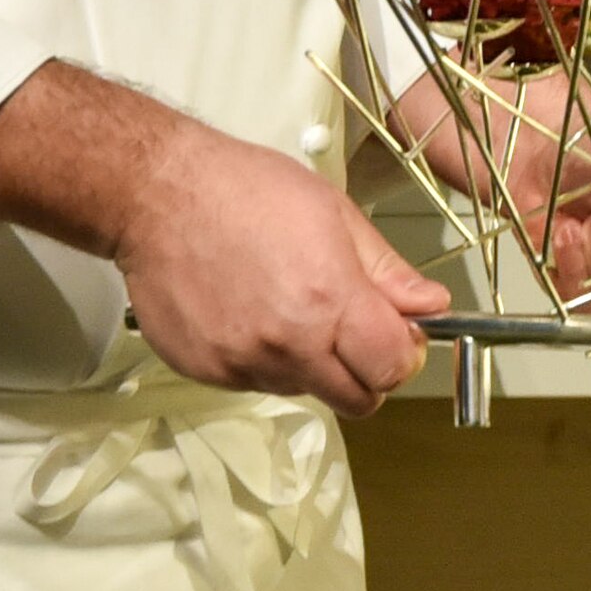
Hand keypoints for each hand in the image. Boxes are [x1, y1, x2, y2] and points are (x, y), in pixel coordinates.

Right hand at [109, 124, 449, 412]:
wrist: (158, 194)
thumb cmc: (248, 190)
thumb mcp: (335, 214)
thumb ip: (388, 271)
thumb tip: (432, 306)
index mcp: (329, 302)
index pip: (392, 370)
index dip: (402, 354)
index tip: (395, 332)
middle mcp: (287, 346)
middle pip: (356, 400)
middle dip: (366, 372)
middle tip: (351, 331)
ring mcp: (241, 364)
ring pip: (305, 389)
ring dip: (312, 363)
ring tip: (286, 306)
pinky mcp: (205, 371)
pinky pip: (254, 381)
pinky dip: (263, 359)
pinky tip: (248, 311)